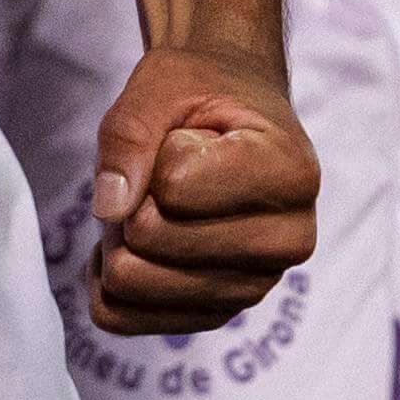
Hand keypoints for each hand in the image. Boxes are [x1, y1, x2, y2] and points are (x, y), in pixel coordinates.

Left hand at [87, 34, 319, 338]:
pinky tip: (133, 243)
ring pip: (135, 284)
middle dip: (131, 197)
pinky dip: (107, 279)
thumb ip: (130, 134)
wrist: (231, 115)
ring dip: (118, 237)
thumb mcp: (161, 82)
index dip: (157, 150)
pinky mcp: (218, 313)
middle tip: (158, 169)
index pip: (175, 184)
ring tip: (150, 201)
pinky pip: (126, 317)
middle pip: (151, 238)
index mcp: (292, 174)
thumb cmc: (203, 90)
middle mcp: (289, 242)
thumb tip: (110, 208)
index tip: (189, 133)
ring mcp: (256, 286)